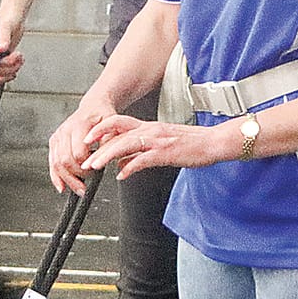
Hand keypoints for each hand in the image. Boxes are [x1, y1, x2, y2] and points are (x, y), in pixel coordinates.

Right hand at [0, 7, 26, 84]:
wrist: (14, 12)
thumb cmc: (8, 15)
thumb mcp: (5, 25)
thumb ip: (3, 38)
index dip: (1, 67)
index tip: (12, 62)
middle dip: (8, 70)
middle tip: (18, 60)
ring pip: (1, 72)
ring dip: (12, 69)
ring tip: (20, 59)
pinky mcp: (3, 55)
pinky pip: (6, 68)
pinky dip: (14, 67)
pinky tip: (19, 61)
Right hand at [46, 105, 113, 193]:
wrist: (93, 106)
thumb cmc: (105, 115)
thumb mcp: (113, 124)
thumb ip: (109, 141)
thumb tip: (104, 159)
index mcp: (79, 125)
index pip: (78, 152)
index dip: (87, 166)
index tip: (96, 173)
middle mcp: (65, 130)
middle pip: (65, 160)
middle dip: (76, 176)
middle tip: (88, 184)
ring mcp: (57, 136)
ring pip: (56, 163)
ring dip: (67, 180)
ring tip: (80, 190)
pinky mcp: (54, 142)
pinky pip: (51, 163)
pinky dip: (56, 177)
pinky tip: (62, 187)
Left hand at [83, 112, 228, 178]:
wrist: (213, 142)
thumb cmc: (190, 144)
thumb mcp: (160, 146)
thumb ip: (138, 153)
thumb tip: (120, 165)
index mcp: (148, 127)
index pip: (118, 122)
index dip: (100, 129)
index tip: (86, 138)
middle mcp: (150, 130)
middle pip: (117, 133)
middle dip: (97, 145)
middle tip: (84, 158)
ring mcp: (157, 141)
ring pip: (125, 144)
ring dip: (107, 156)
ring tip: (94, 166)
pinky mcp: (166, 153)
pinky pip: (143, 160)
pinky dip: (130, 167)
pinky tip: (121, 176)